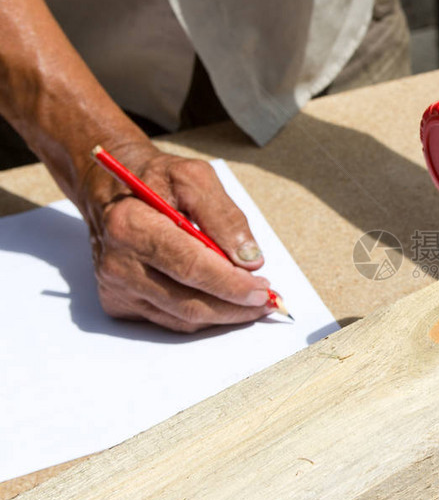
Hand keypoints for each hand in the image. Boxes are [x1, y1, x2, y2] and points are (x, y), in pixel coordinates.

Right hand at [78, 141, 273, 331]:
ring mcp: (115, 287)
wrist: (111, 189)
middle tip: (266, 300)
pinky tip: (221, 300)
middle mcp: (118, 262)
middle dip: (235, 307)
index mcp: (131, 225)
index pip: (191, 267)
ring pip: (183, 319)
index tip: (262, 288)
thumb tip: (250, 260)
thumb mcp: (195, 178)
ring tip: (251, 302)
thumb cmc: (155, 180)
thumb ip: (225, 217)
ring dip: (223, 316)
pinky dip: (202, 314)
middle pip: (189, 302)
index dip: (232, 284)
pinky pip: (170, 320)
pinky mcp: (118, 302)